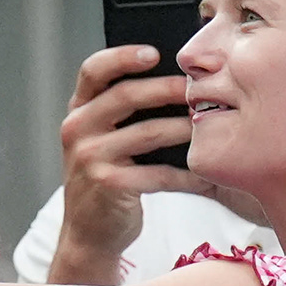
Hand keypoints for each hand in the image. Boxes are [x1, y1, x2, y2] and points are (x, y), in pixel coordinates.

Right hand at [52, 44, 208, 282]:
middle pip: (124, 96)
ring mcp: (89, 158)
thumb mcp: (102, 140)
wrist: (90, 233)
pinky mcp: (109, 185)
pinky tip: (204, 175)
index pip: (93, 70)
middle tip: (196, 88)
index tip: (154, 52)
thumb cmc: (107, 178)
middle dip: (165, 89)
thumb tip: (177, 82)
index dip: (122, 56)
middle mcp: (77, 129)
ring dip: (183, 129)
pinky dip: (185, 174)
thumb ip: (122, 112)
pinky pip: (157, 173)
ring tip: (208, 126)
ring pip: (146, 133)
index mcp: (78, 111)